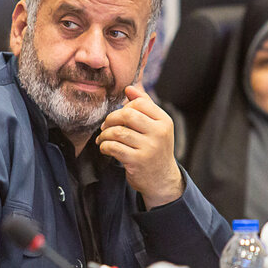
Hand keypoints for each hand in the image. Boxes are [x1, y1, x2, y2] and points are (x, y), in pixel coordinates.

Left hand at [95, 84, 182, 207]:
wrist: (161, 179)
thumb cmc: (155, 148)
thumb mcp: (156, 126)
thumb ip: (144, 106)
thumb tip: (129, 88)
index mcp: (164, 121)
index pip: (140, 103)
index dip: (124, 106)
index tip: (118, 116)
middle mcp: (159, 133)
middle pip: (127, 114)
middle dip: (111, 119)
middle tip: (105, 127)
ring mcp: (149, 148)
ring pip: (118, 132)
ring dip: (105, 134)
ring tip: (102, 138)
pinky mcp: (137, 161)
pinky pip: (113, 147)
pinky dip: (104, 146)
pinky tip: (105, 148)